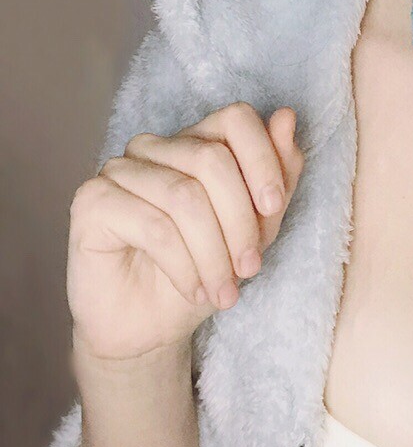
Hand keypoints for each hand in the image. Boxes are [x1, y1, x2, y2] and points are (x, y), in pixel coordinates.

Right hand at [68, 102, 304, 363]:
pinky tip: (193, 290)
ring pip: (184, 196)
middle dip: (241, 221)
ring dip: (213, 253)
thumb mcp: (257, 227)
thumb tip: (286, 117)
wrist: (150, 330)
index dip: (263, 160)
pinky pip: (153, 225)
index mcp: (195, 140)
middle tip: (250, 268)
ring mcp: (118, 170)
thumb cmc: (204, 271)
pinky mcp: (92, 201)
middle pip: (212, 159)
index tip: (274, 208)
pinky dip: (183, 265)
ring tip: (224, 292)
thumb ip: (277, 174)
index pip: (235, 118)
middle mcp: (153, 146)